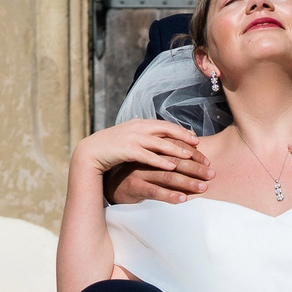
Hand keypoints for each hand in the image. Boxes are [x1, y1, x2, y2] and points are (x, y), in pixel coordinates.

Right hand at [80, 122, 210, 201]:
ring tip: (191, 160)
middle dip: (186, 143)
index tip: (196, 141)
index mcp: (141, 124)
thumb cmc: (111, 147)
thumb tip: (160, 139)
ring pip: (161, 144)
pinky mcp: (126, 150)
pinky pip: (147, 156)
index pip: (167, 126)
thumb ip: (145, 137)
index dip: (182, 133)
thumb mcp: (130, 138)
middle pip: (168, 133)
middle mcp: (139, 128)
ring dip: (177, 152)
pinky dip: (160, 161)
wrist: (89, 151)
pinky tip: (171, 168)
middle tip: (202, 153)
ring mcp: (133, 138)